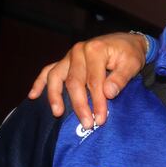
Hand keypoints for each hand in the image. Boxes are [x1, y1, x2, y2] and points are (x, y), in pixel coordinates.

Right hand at [27, 33, 147, 127]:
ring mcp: (69, 55)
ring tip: (57, 113)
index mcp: (95, 50)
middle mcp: (79, 51)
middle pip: (74, 82)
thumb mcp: (132, 64)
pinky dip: (39, 83)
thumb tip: (108, 94)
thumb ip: (121, 78)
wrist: (127, 42)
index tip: (101, 119)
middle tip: (87, 124)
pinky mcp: (65, 61)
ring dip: (55, 96)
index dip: (97, 102)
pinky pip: (48, 71)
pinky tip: (33, 96)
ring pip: (56, 77)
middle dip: (80, 105)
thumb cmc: (130, 54)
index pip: (94, 81)